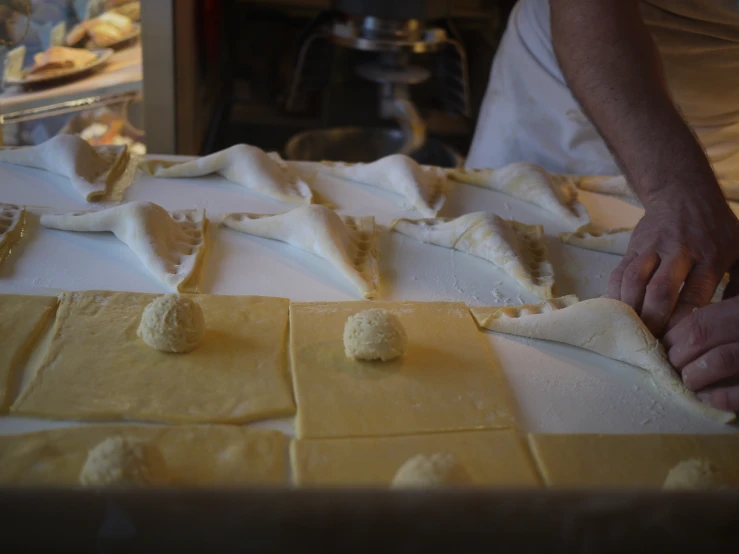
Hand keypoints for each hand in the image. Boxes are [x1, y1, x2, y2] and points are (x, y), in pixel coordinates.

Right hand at [608, 190, 738, 335]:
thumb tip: (734, 326)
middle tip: (652, 343)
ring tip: (632, 331)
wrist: (683, 193)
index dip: (682, 324)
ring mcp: (652, 247)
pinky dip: (615, 297)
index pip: (693, 297)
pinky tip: (619, 313)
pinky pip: (618, 274)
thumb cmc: (716, 229)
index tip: (679, 343)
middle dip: (653, 322)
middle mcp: (679, 251)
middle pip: (660, 291)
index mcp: (711, 256)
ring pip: (633, 282)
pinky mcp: (632, 247)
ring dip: (630, 311)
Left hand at [663, 296, 738, 412]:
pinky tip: (710, 398)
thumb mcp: (737, 319)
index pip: (700, 319)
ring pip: (720, 360)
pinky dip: (720, 396)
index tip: (666, 348)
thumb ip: (720, 322)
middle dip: (679, 357)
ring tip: (690, 382)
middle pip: (702, 337)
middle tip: (675, 369)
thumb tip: (674, 338)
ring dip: (695, 376)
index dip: (675, 336)